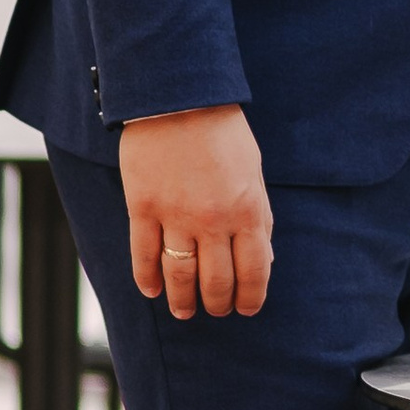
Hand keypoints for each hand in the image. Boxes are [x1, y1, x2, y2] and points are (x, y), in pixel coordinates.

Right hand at [120, 104, 273, 319]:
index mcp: (248, 210)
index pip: (254, 271)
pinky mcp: (143, 207)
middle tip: (215, 311)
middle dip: (217, 303)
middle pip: (216, 280)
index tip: (246, 308)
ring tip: (183, 311)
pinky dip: (147, 278)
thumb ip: (260, 216)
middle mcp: (214, 220)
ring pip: (179, 275)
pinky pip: (144, 254)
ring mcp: (176, 216)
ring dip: (182, 300)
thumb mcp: (254, 173)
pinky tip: (152, 291)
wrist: (179, 98)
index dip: (251, 297)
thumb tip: (265, 258)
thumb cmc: (223, 133)